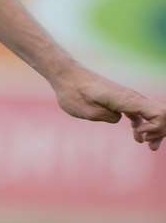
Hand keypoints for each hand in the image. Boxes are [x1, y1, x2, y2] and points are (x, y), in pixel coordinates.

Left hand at [50, 64, 165, 150]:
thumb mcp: (88, 111)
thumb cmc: (74, 93)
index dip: (156, 128)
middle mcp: (132, 97)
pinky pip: (141, 112)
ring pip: (153, 113)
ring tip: (149, 146)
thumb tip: (119, 118)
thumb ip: (109, 117)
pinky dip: (144, 125)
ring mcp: (128, 98)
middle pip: (161, 114)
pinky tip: (138, 136)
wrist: (66, 76)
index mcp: (126, 99)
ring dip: (154, 130)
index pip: (159, 113)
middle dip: (159, 131)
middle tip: (147, 144)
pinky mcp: (122, 100)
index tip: (139, 134)